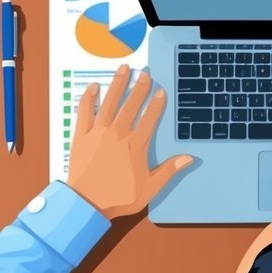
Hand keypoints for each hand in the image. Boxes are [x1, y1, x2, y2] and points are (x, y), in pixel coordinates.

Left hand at [66, 65, 193, 219]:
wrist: (86, 204)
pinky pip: (85, 112)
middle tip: (145, 73)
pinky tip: (93, 87)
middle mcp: (118, 134)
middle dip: (139, 88)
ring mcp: (98, 132)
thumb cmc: (119, 197)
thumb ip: (168, 171)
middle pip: (131, 105)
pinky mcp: (81, 135)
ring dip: (118, 84)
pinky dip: (89, 98)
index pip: (149, 118)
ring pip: (110, 102)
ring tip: (124, 69)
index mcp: (135, 145)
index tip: (161, 91)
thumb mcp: (149, 188)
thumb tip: (189, 158)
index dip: (156, 104)